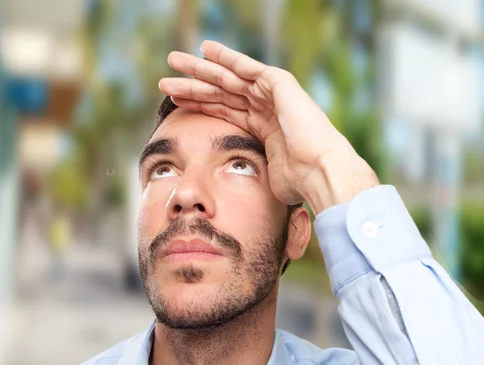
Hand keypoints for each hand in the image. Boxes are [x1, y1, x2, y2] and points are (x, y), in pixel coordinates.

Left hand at [158, 40, 378, 212]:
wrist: (318, 172)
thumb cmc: (297, 183)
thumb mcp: (264, 177)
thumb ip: (250, 173)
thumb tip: (233, 197)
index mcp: (261, 128)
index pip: (223, 111)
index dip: (199, 104)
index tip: (174, 102)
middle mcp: (265, 108)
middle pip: (220, 92)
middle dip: (192, 85)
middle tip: (165, 82)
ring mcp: (272, 94)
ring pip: (227, 78)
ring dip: (199, 69)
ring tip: (173, 61)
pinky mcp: (279, 83)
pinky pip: (246, 66)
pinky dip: (226, 56)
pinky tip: (205, 48)